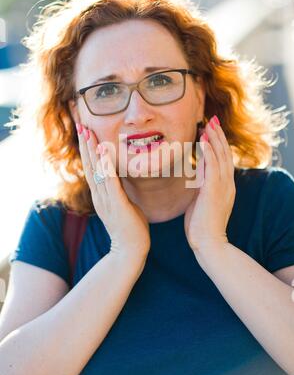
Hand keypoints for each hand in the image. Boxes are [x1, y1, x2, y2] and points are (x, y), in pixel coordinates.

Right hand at [76, 124, 150, 265]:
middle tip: (80, 123)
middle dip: (84, 143)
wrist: (131, 251)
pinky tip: (104, 153)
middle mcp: (99, 195)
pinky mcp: (116, 205)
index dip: (87, 149)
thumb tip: (119, 176)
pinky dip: (106, 167)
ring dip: (91, 150)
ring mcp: (106, 200)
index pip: (92, 167)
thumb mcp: (123, 203)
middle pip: (89, 164)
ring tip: (87, 132)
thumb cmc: (130, 227)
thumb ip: (119, 189)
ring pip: (96, 171)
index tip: (85, 130)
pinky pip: (110, 183)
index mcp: (101, 194)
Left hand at [184, 115, 235, 253]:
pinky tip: (202, 140)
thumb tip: (196, 178)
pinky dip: (208, 151)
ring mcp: (223, 186)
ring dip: (214, 139)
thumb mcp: (203, 202)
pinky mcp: (213, 190)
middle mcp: (227, 184)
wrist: (208, 243)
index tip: (211, 130)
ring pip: (220, 156)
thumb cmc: (202, 225)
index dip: (219, 144)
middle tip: (212, 120)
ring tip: (207, 124)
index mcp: (225, 186)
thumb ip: (202, 188)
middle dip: (218, 136)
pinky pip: (212, 166)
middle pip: (225, 154)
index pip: (224, 160)